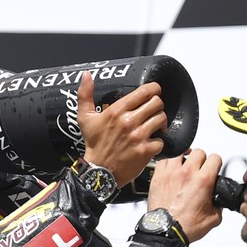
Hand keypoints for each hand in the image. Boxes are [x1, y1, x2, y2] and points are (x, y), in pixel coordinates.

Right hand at [78, 72, 166, 186]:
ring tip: (154, 126)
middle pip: (157, 103)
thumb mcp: (85, 118)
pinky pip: (162, 140)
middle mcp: (129, 121)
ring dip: (160, 122)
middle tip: (153, 111)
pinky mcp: (145, 151)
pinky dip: (158, 142)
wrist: (98, 171)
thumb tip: (86, 75)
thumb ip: (85, 94)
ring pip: (162, 119)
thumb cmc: (93, 145)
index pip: (145, 91)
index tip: (154, 92)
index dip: (154, 89)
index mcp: (116, 111)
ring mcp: (138, 136)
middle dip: (157, 106)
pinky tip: (151, 143)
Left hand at [147, 149, 222, 242]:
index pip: (215, 158)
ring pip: (180, 151)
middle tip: (199, 168)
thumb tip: (218, 202)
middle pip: (198, 152)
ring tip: (185, 165)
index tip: (213, 168)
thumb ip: (219, 206)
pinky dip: (169, 160)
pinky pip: (164, 159)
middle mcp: (187, 173)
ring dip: (185, 157)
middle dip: (201, 159)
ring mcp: (171, 172)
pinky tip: (171, 167)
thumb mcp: (213, 218)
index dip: (216, 163)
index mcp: (203, 180)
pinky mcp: (158, 176)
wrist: (165, 231)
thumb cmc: (185, 226)